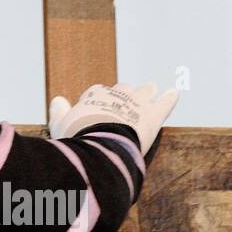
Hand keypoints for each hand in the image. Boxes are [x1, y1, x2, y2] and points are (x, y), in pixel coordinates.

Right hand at [47, 82, 178, 154]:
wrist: (98, 145)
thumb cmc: (76, 138)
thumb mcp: (60, 125)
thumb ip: (58, 113)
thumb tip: (57, 100)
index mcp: (94, 96)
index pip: (98, 93)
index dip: (99, 99)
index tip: (97, 106)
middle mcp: (116, 95)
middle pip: (122, 89)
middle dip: (125, 91)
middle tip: (128, 92)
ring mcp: (136, 104)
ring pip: (143, 92)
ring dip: (147, 90)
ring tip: (151, 87)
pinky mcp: (152, 116)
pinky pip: (164, 103)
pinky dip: (170, 98)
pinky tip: (174, 93)